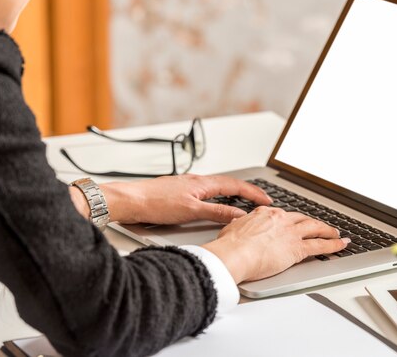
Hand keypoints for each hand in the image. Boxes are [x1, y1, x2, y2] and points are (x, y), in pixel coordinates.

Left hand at [98, 174, 272, 224]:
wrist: (129, 200)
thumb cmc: (155, 203)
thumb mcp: (191, 211)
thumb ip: (217, 212)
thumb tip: (239, 215)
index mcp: (203, 183)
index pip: (235, 185)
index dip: (253, 193)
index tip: (267, 200)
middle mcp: (197, 181)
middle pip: (228, 183)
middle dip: (247, 191)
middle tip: (260, 200)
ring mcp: (187, 185)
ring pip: (216, 187)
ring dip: (232, 193)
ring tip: (243, 201)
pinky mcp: (178, 191)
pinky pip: (205, 192)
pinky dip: (217, 197)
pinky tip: (214, 203)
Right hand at [202, 207, 349, 283]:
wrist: (235, 253)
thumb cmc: (230, 245)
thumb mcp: (232, 228)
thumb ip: (239, 226)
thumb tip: (237, 225)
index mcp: (265, 213)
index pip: (282, 215)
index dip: (290, 220)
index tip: (292, 223)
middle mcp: (281, 219)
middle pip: (302, 219)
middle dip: (313, 223)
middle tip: (319, 226)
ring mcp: (291, 233)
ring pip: (315, 228)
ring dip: (328, 231)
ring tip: (336, 234)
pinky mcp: (297, 248)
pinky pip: (321, 245)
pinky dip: (333, 245)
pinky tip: (341, 245)